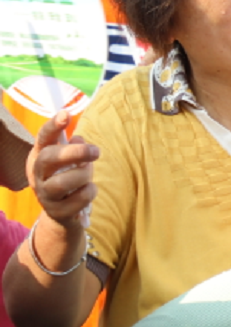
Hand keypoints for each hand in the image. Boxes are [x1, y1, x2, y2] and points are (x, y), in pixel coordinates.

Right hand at [27, 111, 98, 229]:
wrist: (63, 211)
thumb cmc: (68, 175)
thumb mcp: (69, 158)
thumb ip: (74, 145)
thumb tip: (78, 140)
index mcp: (40, 155)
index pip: (43, 137)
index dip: (54, 125)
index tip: (66, 114)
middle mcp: (37, 174)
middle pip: (50, 158)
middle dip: (76, 152)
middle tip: (96, 151)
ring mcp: (45, 194)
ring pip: (63, 182)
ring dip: (84, 175)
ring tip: (88, 175)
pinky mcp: (57, 212)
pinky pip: (79, 198)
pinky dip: (90, 191)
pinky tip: (88, 190)